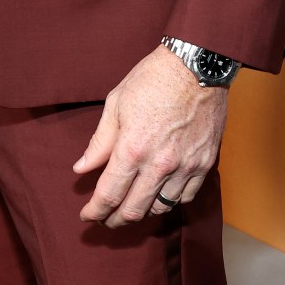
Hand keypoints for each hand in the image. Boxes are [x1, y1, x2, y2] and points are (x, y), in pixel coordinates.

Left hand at [73, 46, 227, 226]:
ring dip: (142, 212)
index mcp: (132, 148)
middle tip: (106, 219)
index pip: (109, 194)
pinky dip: (169, 201)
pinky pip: (185, 197)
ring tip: (131, 207)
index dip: (95, 211)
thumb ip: (100, 141)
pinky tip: (160, 194)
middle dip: (115, 220)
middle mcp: (159, 164)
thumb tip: (81, 168)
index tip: (86, 216)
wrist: (197, 65)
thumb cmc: (153, 78)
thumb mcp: (116, 103)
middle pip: (134, 210)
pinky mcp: (204, 164)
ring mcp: (185, 167)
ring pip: (160, 208)